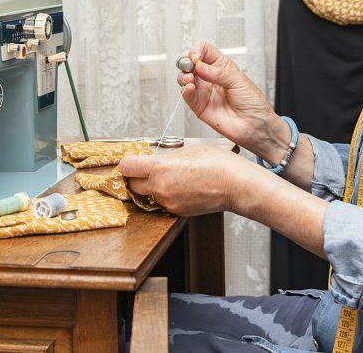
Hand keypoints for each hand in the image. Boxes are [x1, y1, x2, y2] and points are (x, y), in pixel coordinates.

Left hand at [118, 146, 258, 215]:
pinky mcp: (177, 212)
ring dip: (151, 187)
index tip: (132, 161)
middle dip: (136, 177)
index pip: (127, 167)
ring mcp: (169, 202)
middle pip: (132, 185)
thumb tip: (154, 160)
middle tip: (146, 169)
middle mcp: (161, 188)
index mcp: (161, 168)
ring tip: (170, 177)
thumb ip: (166, 156)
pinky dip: (165, 196)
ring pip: (148, 195)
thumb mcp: (188, 150)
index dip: (128, 163)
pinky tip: (180, 186)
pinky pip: (162, 203)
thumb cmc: (218, 164)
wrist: (236, 185)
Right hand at [177, 41, 279, 149]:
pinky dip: (184, 90)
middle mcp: (210, 77)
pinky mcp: (198, 105)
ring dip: (183, 76)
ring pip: (184, 78)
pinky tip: (190, 87)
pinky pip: (186, 96)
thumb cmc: (252, 102)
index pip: (204, 51)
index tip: (197, 57)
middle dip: (185, 61)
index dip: (197, 51)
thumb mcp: (238, 80)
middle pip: (190, 62)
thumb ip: (217, 73)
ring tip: (190, 78)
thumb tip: (199, 65)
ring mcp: (203, 91)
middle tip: (189, 66)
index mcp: (221, 66)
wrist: (254, 124)